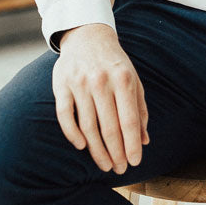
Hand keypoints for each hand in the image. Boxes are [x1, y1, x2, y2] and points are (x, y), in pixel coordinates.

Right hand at [52, 23, 148, 174]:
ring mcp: (79, 83)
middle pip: (109, 127)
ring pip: (88, 126)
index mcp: (123, 79)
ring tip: (105, 165)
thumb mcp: (133, 80)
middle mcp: (101, 81)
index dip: (132, 144)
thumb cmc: (114, 63)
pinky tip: (82, 146)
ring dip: (97, 150)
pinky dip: (72, 134)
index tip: (135, 162)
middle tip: (119, 169)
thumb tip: (144, 141)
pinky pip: (65, 115)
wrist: (87, 35)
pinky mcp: (61, 85)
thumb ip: (139, 109)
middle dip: (116, 152)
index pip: (129, 120)